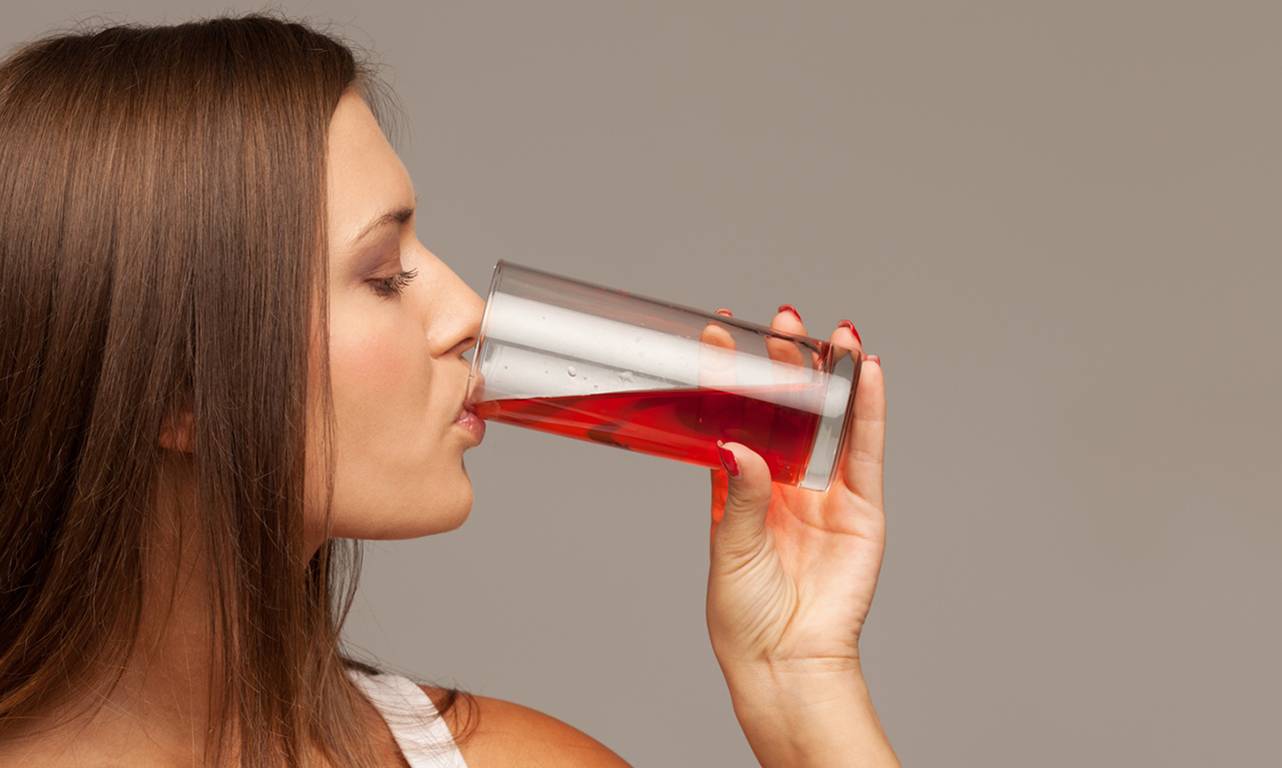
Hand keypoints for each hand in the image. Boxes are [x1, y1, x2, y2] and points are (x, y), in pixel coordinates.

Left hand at [702, 305, 886, 679]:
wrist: (787, 661)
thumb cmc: (746, 616)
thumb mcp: (730, 548)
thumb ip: (739, 494)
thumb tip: (737, 443)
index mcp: (739, 487)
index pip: (733, 416)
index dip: (727, 374)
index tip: (718, 331)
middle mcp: (783, 482)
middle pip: (787, 408)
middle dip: (784, 362)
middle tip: (780, 320)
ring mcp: (825, 492)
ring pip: (831, 421)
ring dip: (832, 376)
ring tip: (831, 332)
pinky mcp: (861, 509)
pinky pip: (866, 450)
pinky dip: (870, 410)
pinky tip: (869, 371)